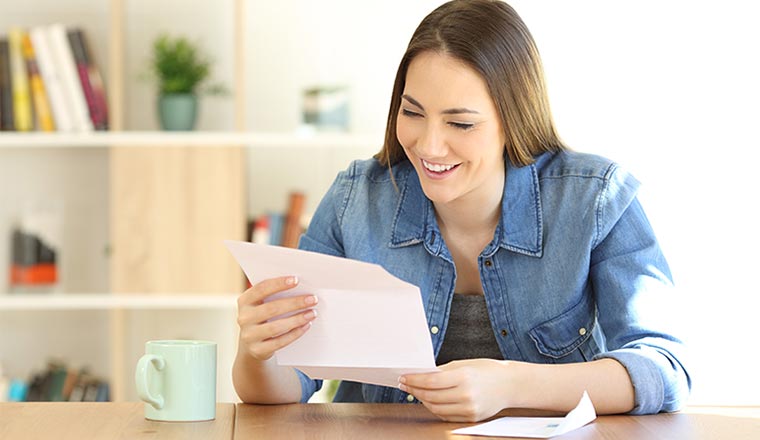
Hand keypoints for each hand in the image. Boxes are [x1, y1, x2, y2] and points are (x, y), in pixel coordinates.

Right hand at [237, 276, 317, 360]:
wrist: (252, 344)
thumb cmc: (264, 317)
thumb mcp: (263, 304)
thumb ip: (275, 294)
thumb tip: (300, 286)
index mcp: (245, 301)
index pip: (261, 289)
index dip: (279, 284)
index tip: (296, 280)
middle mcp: (244, 318)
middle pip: (271, 308)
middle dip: (295, 303)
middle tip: (312, 299)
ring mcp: (249, 336)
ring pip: (276, 327)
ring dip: (297, 319)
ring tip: (312, 313)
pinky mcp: (257, 350)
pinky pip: (279, 342)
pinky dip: (295, 333)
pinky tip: (306, 326)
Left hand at [399, 359, 516, 421]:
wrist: (510, 385)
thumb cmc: (488, 370)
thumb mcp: (464, 365)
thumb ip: (442, 371)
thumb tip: (420, 375)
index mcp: (464, 376)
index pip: (430, 380)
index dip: (414, 380)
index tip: (403, 377)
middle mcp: (466, 394)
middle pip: (431, 396)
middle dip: (414, 390)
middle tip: (405, 384)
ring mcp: (469, 408)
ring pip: (436, 408)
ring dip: (422, 400)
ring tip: (415, 392)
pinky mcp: (471, 418)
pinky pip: (446, 415)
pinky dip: (435, 408)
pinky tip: (429, 400)